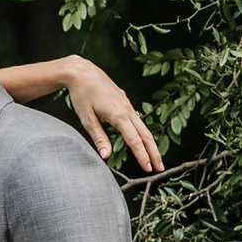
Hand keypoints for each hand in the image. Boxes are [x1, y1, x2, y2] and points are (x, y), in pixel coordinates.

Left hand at [58, 57, 163, 174]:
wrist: (81, 72)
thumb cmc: (82, 94)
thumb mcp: (87, 119)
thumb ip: (99, 138)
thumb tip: (106, 156)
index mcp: (119, 116)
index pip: (135, 141)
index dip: (142, 156)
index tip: (148, 169)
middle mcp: (127, 110)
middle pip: (146, 135)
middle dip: (154, 152)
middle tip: (160, 168)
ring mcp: (127, 104)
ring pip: (143, 126)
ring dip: (150, 143)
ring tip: (154, 157)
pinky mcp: (124, 101)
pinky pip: (136, 119)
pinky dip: (142, 132)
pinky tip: (141, 139)